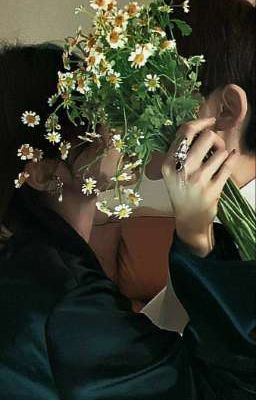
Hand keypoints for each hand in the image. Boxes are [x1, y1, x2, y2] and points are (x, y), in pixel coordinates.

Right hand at [162, 117, 237, 256]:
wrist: (189, 219)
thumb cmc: (181, 191)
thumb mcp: (171, 172)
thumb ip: (180, 151)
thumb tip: (198, 127)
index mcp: (169, 163)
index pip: (185, 132)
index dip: (201, 122)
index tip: (210, 121)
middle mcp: (182, 169)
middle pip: (207, 136)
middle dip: (215, 138)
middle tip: (214, 146)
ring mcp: (198, 180)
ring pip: (221, 150)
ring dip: (222, 152)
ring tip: (218, 159)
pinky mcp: (213, 189)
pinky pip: (228, 165)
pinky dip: (233, 158)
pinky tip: (232, 157)